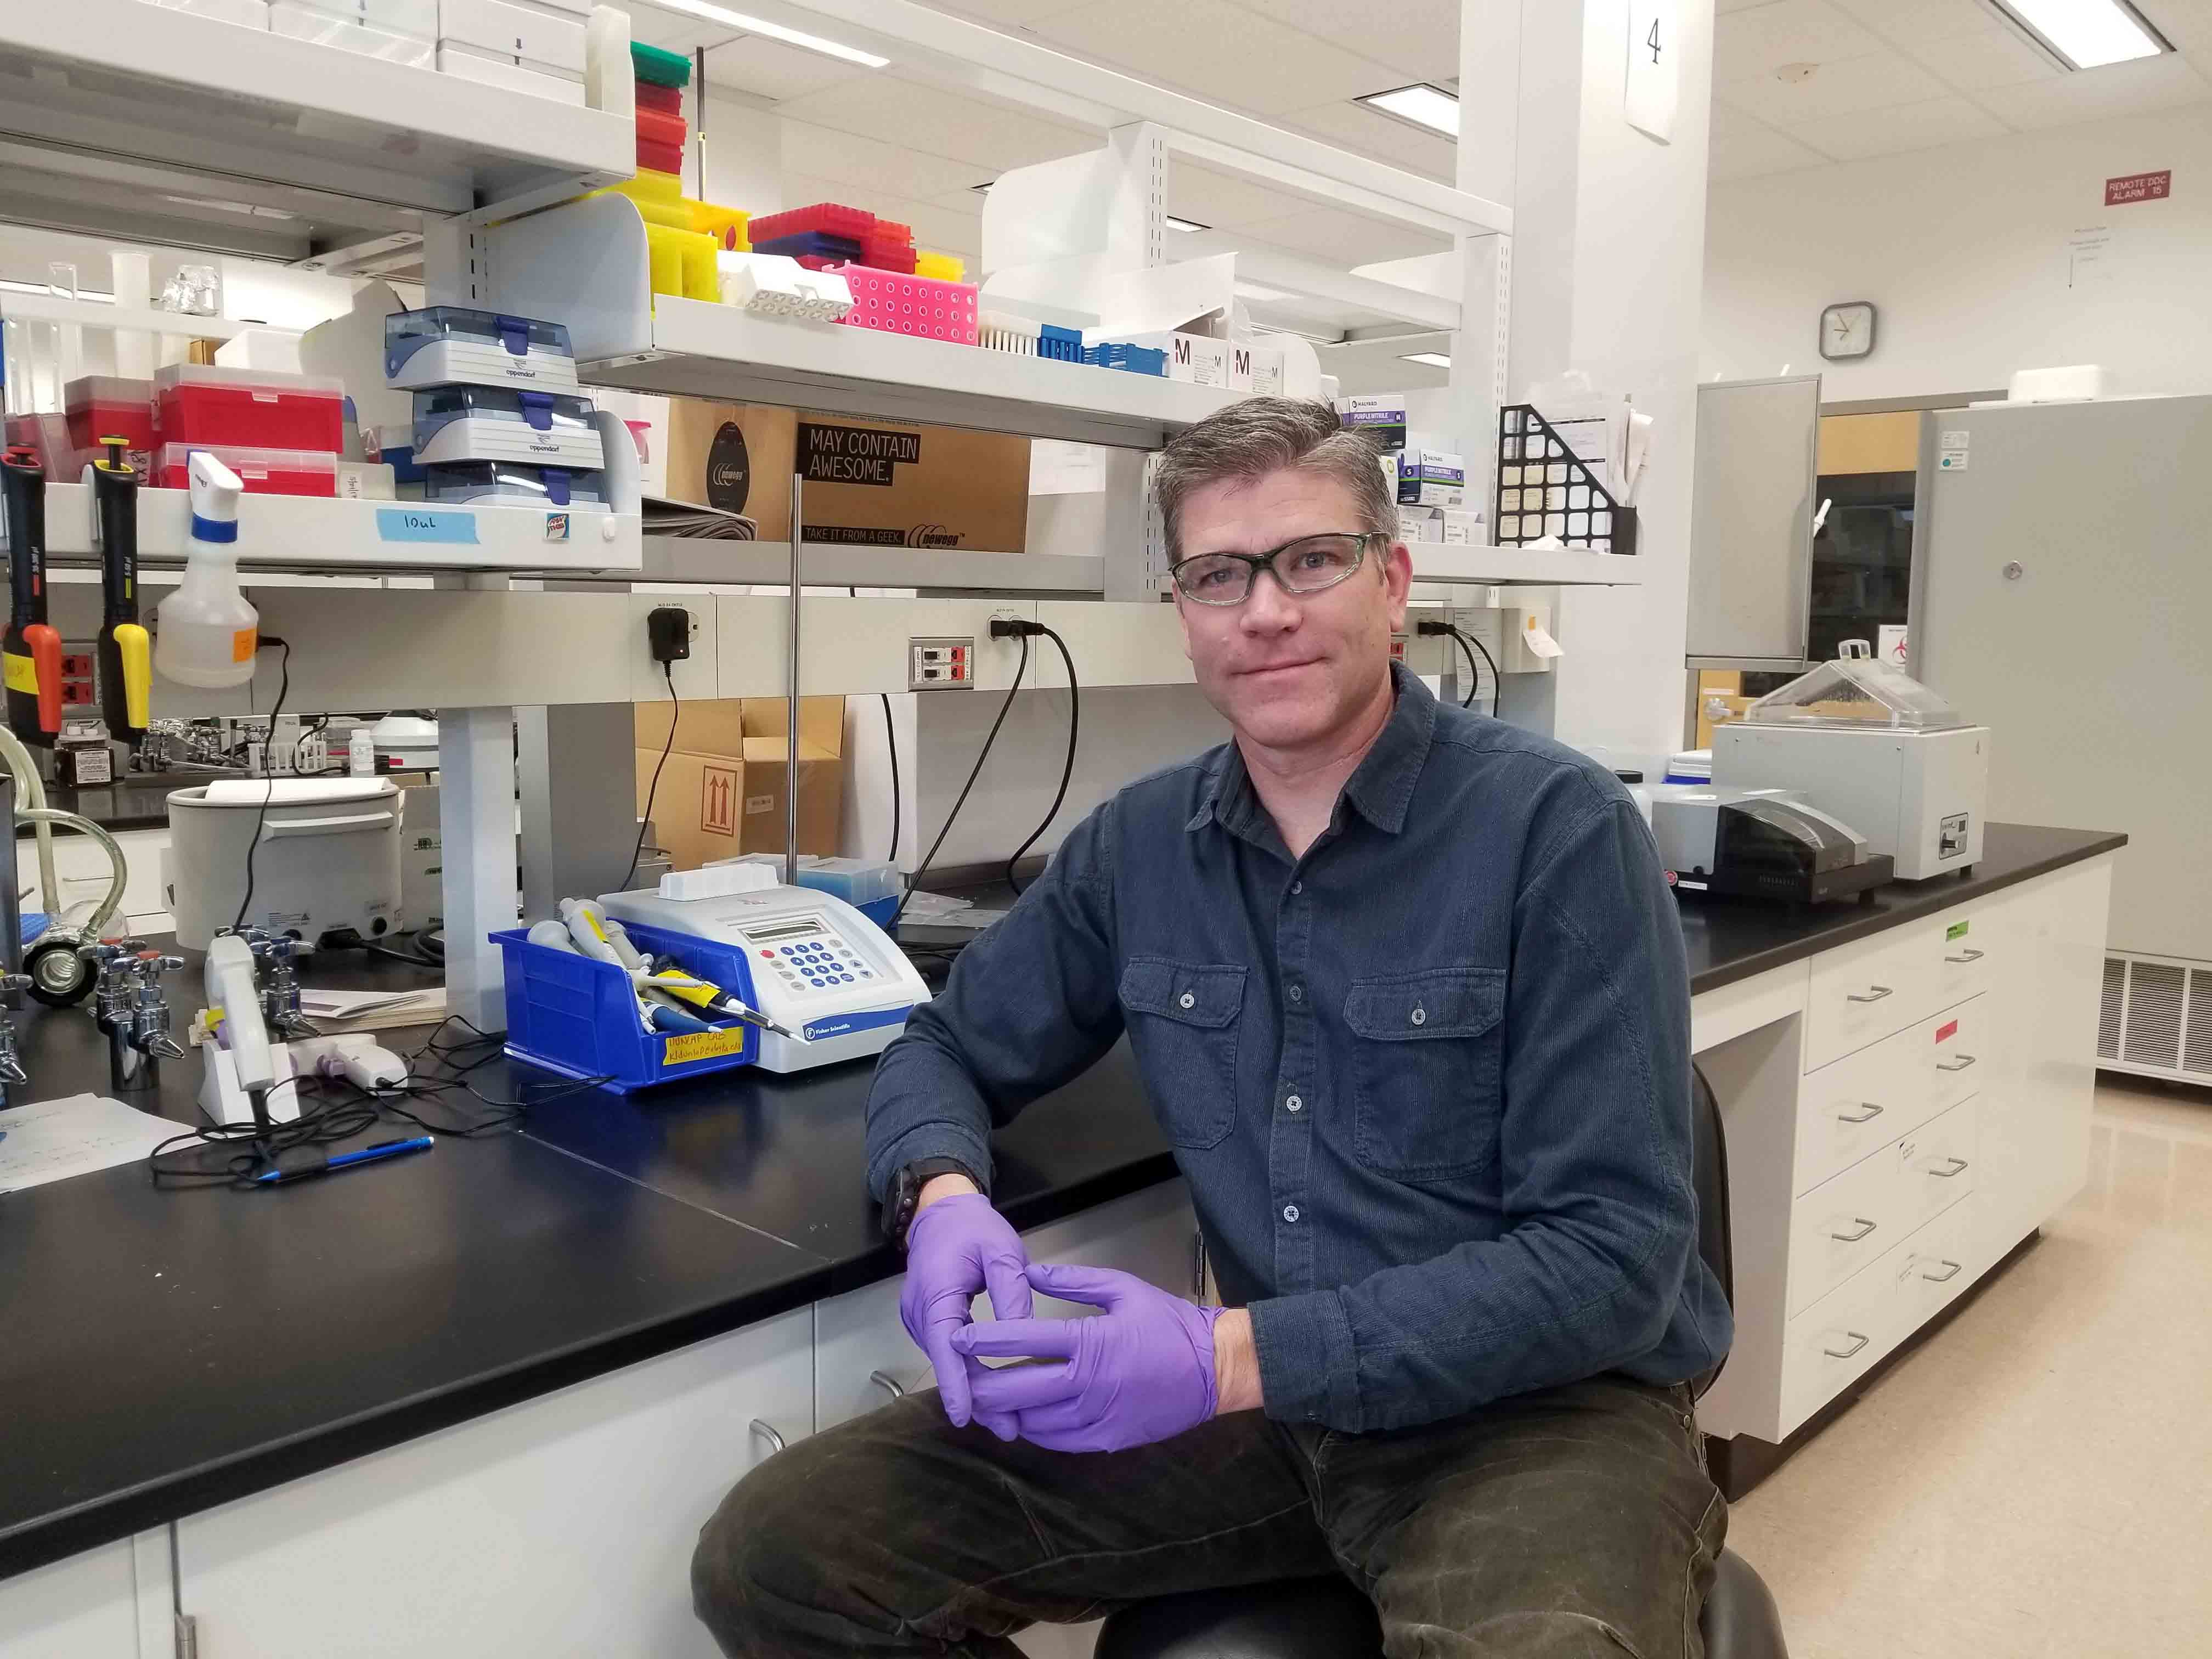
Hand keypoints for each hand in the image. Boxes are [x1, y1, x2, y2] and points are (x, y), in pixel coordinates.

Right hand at [900, 1192, 1031, 1435]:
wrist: (944, 1214)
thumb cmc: (975, 1229)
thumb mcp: (1003, 1251)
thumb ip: (1013, 1291)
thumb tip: (1023, 1335)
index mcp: (936, 1290)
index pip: (943, 1343)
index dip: (954, 1381)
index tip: (965, 1415)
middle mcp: (919, 1311)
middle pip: (946, 1362)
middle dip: (975, 1397)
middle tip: (1010, 1428)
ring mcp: (918, 1319)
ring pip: (946, 1362)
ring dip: (973, 1389)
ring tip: (1008, 1419)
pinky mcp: (925, 1324)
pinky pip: (946, 1354)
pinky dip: (966, 1374)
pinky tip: (992, 1392)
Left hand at [952, 1262, 1222, 1453]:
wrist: (1214, 1369)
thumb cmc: (1170, 1323)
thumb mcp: (1124, 1288)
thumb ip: (1073, 1282)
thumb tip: (1030, 1272)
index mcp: (1090, 1342)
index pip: (1023, 1342)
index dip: (986, 1340)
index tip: (958, 1337)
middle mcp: (1088, 1385)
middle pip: (1018, 1393)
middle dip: (982, 1386)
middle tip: (961, 1377)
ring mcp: (1098, 1418)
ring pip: (1034, 1423)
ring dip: (1005, 1412)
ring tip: (984, 1399)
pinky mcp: (1107, 1439)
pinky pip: (1059, 1441)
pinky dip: (1035, 1430)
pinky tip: (1023, 1418)